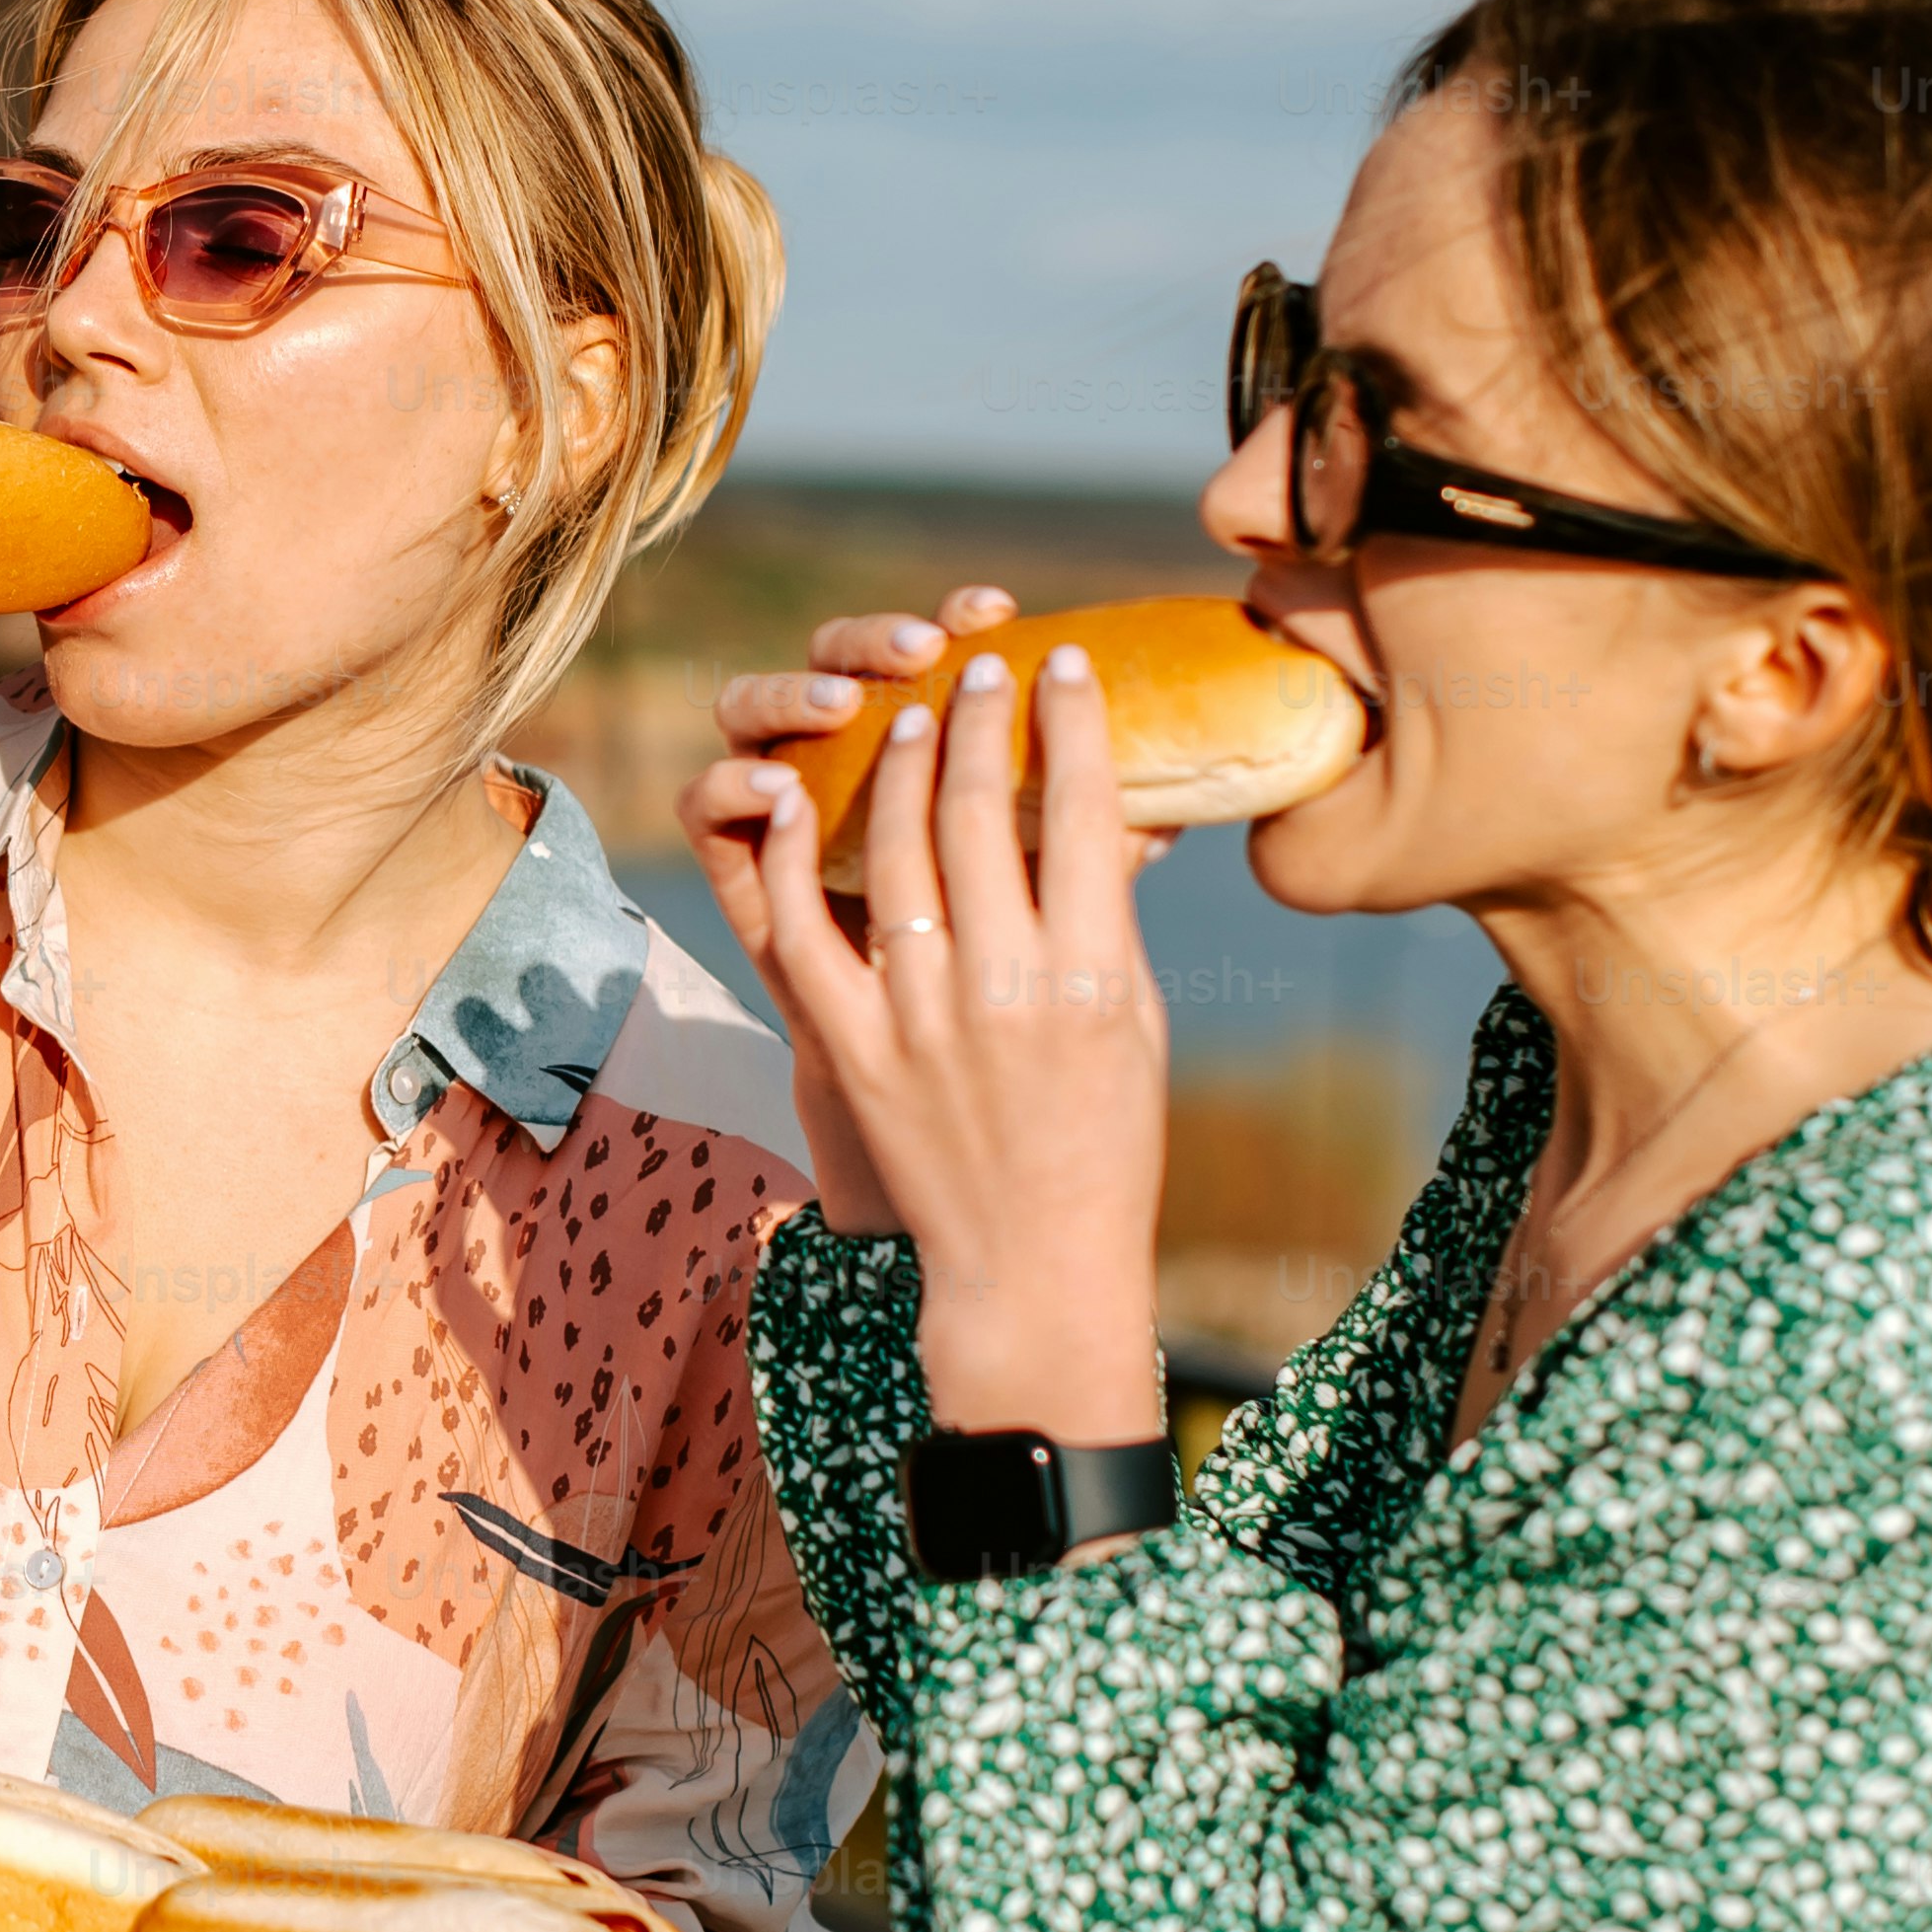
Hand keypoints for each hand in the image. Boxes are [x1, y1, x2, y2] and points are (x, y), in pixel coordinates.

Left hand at [678, 598, 1166, 1432]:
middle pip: (985, 814)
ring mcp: (919, 1019)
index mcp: (1095, 979)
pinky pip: (805, 928)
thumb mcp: (1135, 1022)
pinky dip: (795, 851)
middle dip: (982, 718)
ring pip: (897, 851)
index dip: (1071, 724)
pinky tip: (800, 789)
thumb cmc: (1104, 1140)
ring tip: (912, 705)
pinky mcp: (852, 1049)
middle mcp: (1006, 990)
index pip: (1087, 815)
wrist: (1031, 1269)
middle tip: (982, 663)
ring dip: (903, 761)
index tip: (1064, 663)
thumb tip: (1123, 807)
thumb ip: (1114, 916)